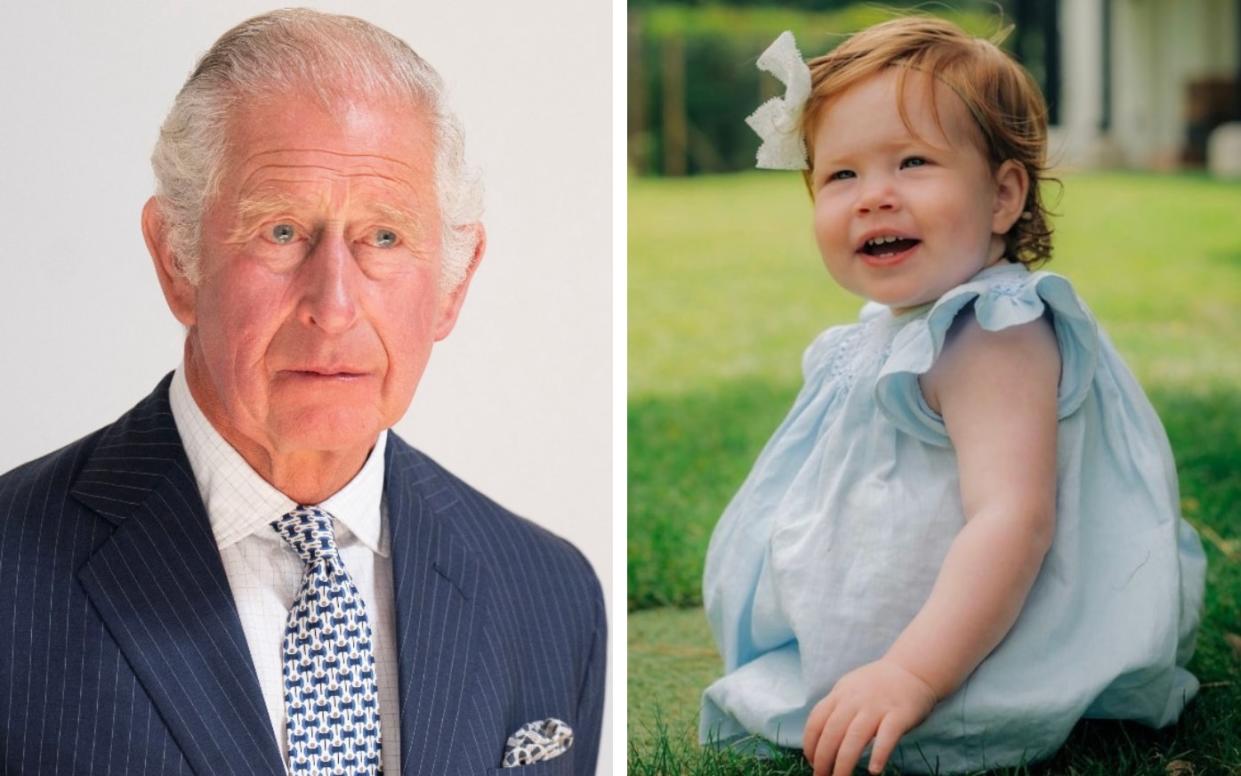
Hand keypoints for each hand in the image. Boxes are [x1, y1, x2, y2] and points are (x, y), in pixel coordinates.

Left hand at [802, 658, 936, 775]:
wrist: (912, 670)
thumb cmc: (877, 685)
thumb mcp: (849, 689)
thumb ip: (835, 709)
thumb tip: (818, 739)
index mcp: (840, 694)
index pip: (816, 721)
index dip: (810, 744)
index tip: (811, 761)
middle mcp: (855, 700)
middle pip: (832, 732)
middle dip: (823, 759)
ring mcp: (877, 707)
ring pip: (855, 737)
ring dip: (844, 763)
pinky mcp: (899, 715)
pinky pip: (887, 736)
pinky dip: (879, 754)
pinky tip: (874, 771)